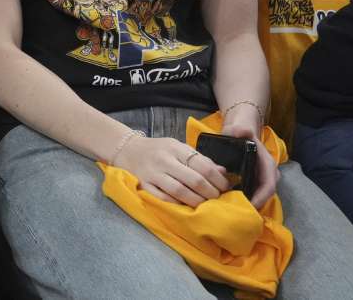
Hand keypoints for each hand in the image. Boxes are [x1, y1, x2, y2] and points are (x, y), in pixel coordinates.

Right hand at [115, 134, 230, 207]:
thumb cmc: (157, 149)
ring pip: (180, 191)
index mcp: (175, 148)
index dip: (218, 179)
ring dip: (197, 200)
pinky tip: (185, 205)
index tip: (226, 186)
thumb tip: (223, 172)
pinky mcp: (144, 185)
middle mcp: (164, 160)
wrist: (127, 150)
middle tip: (217, 198)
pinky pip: (164, 198)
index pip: (203, 165)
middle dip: (210, 192)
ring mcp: (153, 174)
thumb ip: (199, 159)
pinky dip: (177, 204)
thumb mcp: (178, 147)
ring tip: (204, 204)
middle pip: (194, 180)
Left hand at [222, 112, 279, 208]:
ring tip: (230, 214)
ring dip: (246, 207)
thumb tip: (242, 131)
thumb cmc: (240, 132)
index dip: (260, 198)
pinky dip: (241, 202)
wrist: (240, 132)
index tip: (248, 207)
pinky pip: (250, 196)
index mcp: (267, 165)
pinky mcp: (252, 183)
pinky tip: (227, 207)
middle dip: (252, 207)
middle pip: (263, 197)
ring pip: (257, 198)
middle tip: (235, 215)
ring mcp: (260, 180)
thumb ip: (240, 130)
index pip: (268, 186)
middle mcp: (267, 175)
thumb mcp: (240, 129)